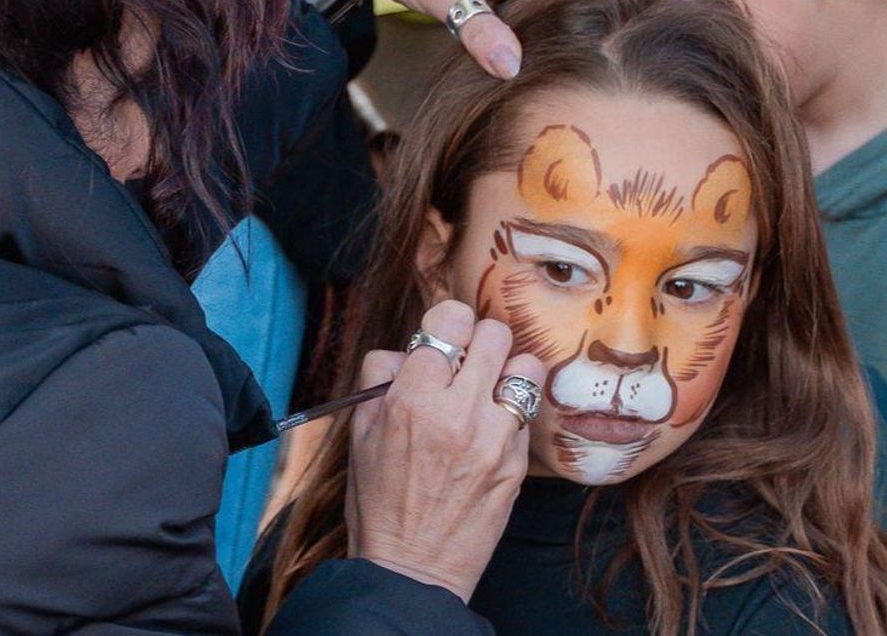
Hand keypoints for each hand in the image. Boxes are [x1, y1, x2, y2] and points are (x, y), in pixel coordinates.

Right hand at [345, 300, 546, 601]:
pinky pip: (526, 413)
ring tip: (487, 391)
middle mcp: (458, 411)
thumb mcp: (360, 433)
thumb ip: (381, 378)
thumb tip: (407, 350)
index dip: (447, 323)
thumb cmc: (380, 501)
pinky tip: (491, 431)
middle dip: (479, 342)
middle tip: (467, 362)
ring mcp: (494, 438)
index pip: (451, 318)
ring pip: (525, 366)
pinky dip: (510, 414)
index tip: (444, 337)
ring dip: (506, 372)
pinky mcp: (517, 463)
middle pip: (495, 334)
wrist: (412, 568)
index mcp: (412, 398)